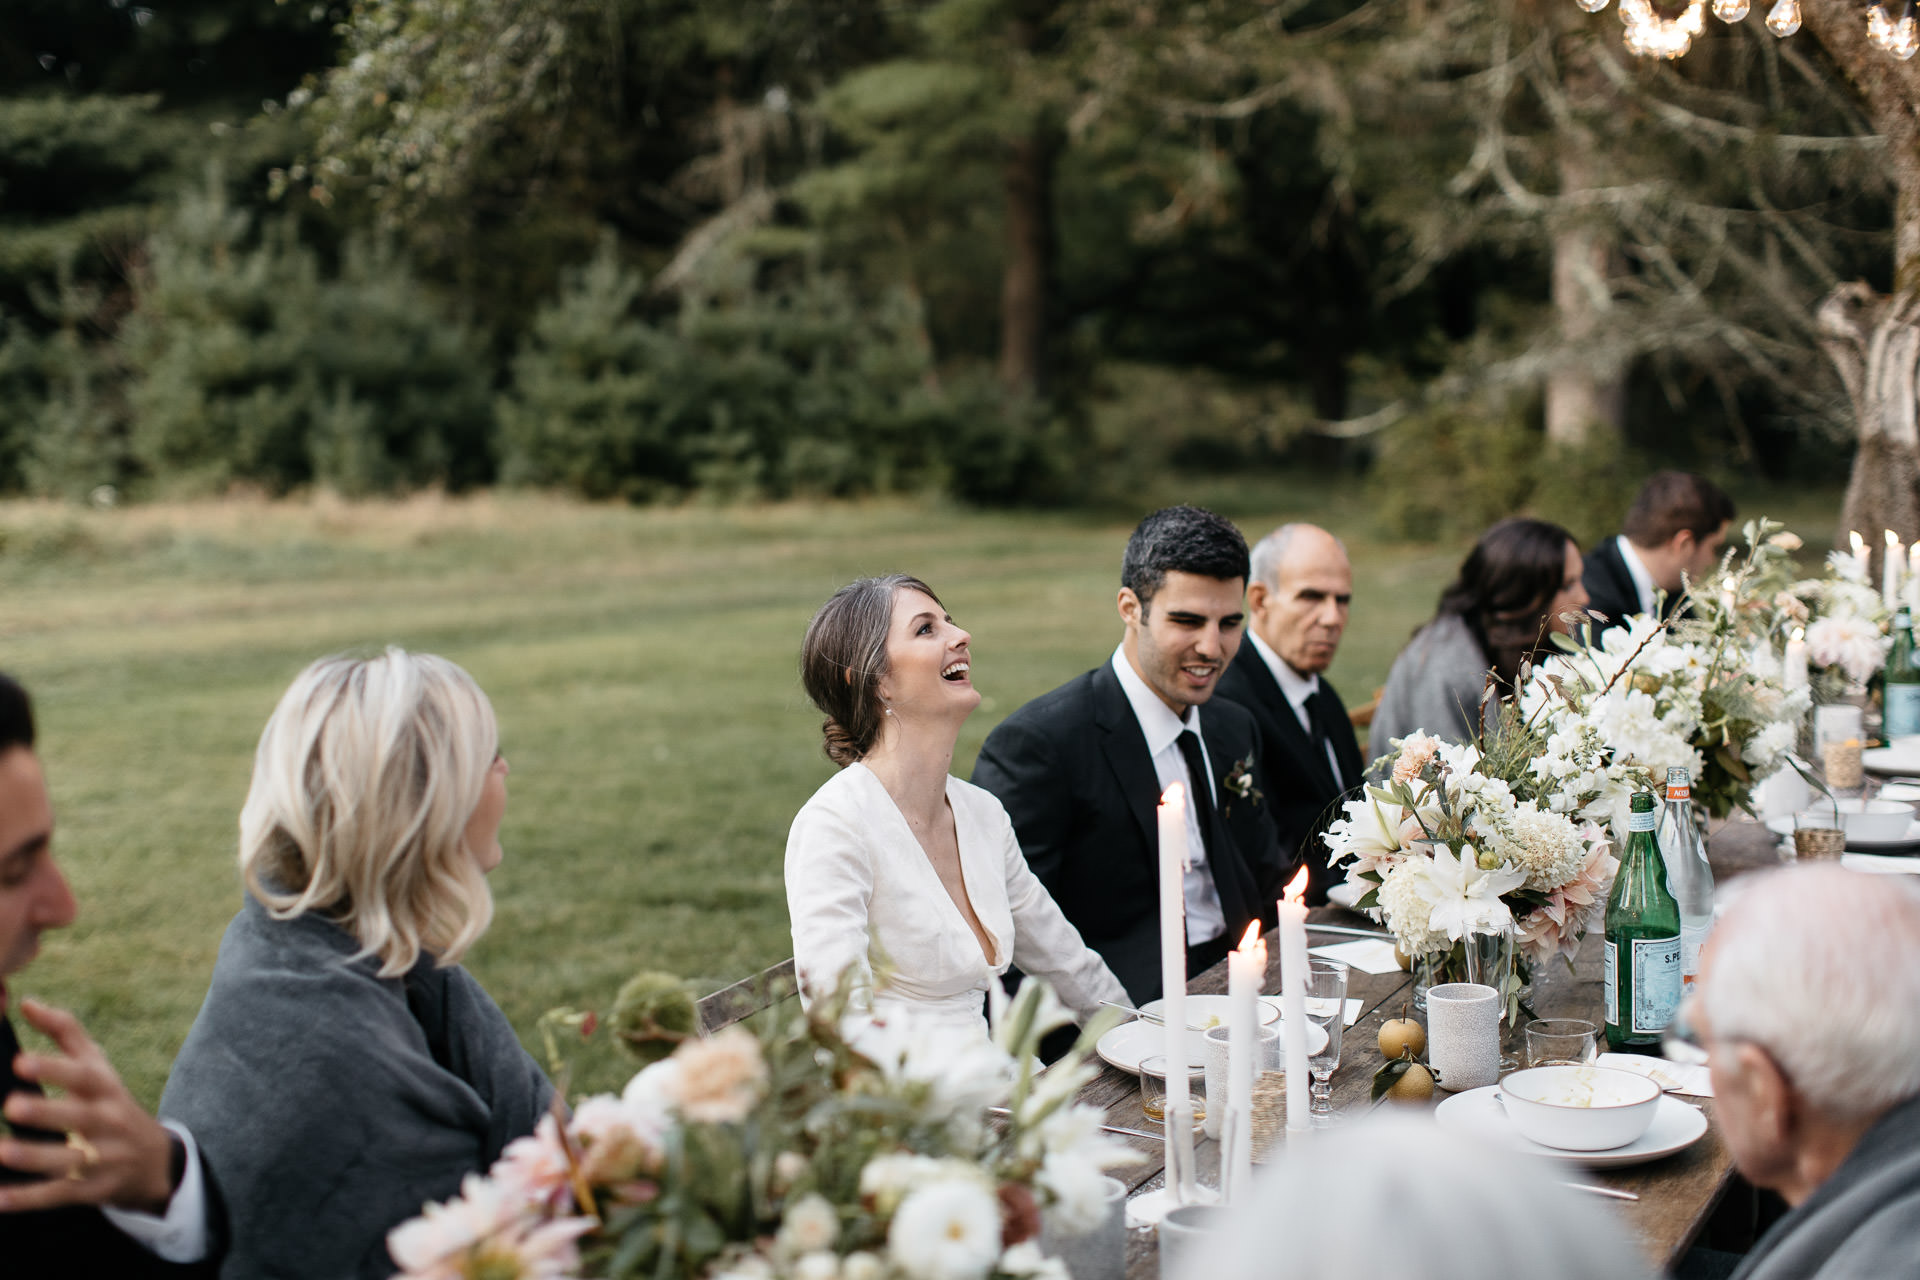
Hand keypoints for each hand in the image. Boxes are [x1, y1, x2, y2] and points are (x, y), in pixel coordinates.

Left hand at [0, 997, 174, 1214]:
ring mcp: (102, 1158)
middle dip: (46, 1113)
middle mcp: (107, 1122)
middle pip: (78, 1118)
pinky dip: (29, 1199)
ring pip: (67, 1160)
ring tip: (2, 1151)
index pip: (82, 1076)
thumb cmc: (110, 1104)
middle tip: (12, 1106)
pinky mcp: (92, 1191)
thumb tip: (25, 1002)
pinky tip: (0, 1199)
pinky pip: (59, 1195)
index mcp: (105, 1088)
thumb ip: (64, 1032)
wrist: (153, 1161)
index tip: (20, 1063)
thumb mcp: (98, 1068)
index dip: (54, 1069)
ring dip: (33, 1158)